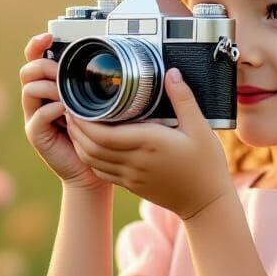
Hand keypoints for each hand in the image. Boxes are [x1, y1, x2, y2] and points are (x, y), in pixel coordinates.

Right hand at [19, 32, 112, 193]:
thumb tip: (105, 60)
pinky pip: (37, 115)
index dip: (37, 45)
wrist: (92, 170)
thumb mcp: (97, 103)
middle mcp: (39, 100)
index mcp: (51, 87)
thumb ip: (92, 84)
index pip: (35, 60)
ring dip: (49, 86)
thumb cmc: (97, 135)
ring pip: (29, 89)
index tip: (49, 37)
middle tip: (62, 72)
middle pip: (28, 70)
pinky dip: (52, 110)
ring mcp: (34, 116)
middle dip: (45, 66)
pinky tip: (67, 112)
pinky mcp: (36, 134)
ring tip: (66, 94)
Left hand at [65, 67, 234, 218]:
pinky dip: (90, 158)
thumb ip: (183, 99)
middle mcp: (135, 161)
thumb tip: (171, 73)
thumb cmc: (205, 165)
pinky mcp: (131, 185)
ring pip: (93, 161)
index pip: (103, 134)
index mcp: (148, 143)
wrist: (206, 202)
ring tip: (76, 124)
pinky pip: (102, 171)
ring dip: (79, 143)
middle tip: (70, 109)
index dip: (84, 121)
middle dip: (76, 128)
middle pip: (91, 146)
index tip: (76, 104)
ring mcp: (131, 176)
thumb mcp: (200, 128)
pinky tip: (91, 146)